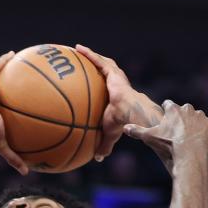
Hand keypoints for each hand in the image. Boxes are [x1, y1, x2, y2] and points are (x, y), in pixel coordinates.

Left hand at [76, 44, 140, 160]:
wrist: (129, 112)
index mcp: (115, 96)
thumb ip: (103, 145)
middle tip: (81, 63)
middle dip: (93, 66)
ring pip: (101, 63)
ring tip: (78, 50)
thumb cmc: (121, 123)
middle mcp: (115, 83)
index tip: (89, 84)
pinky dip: (88, 54)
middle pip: (103, 72)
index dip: (98, 85)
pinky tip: (78, 48)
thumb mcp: (109, 134)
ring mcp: (115, 76)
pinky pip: (98, 60)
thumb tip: (97, 159)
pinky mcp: (113, 71)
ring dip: (91, 56)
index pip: (106, 88)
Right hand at [123, 100, 207, 164]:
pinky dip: (204, 131)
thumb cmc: (169, 144)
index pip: (168, 104)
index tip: (164, 118)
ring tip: (188, 136)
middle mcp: (188, 109)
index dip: (165, 111)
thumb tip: (125, 128)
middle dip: (181, 117)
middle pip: (183, 109)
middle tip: (176, 129)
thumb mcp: (150, 138)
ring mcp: (201, 116)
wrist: (192, 153)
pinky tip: (199, 140)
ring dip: (193, 123)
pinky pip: (207, 125)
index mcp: (173, 109)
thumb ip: (137, 131)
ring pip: (196, 117)